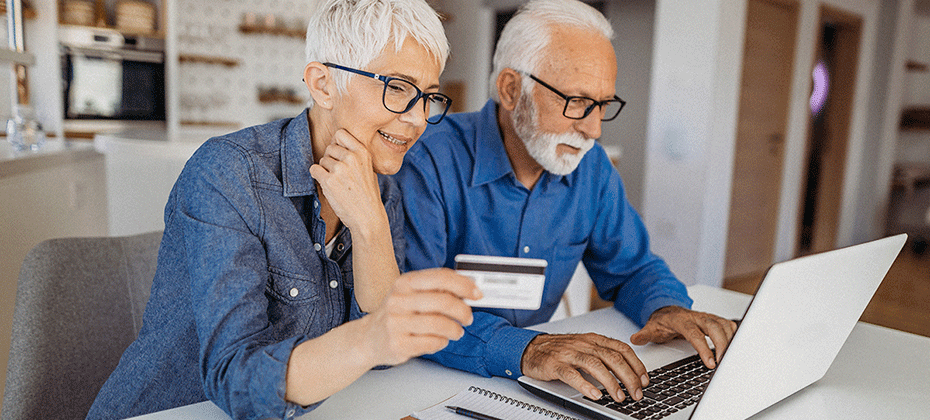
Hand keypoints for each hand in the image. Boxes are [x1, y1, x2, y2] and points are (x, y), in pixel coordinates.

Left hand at [309, 129, 381, 230]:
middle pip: (329, 148)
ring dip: (325, 171)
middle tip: (339, 174)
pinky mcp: (329, 181)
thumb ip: (356, 155)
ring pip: (322, 160)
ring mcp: (339, 169)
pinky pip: (314, 170)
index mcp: (362, 152)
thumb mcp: (369, 169)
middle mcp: (351, 158)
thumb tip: (337, 143)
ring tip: (338, 183)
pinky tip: (329, 186)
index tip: (340, 154)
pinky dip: (318, 177)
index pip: (341, 134)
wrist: (368, 216)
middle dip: (331, 159)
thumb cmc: (368, 195)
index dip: (337, 143)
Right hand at [361, 268, 481, 365]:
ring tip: (456, 332)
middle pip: (443, 302)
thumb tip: (468, 288)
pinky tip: (439, 340)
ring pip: (440, 325)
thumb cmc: (396, 314)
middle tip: (468, 317)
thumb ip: (436, 290)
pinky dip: (442, 342)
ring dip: (455, 330)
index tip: (477, 293)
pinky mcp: (398, 344)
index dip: (464, 285)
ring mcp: (396, 323)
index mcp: (404, 283)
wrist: (367, 338)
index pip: (441, 277)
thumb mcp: (410, 294)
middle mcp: (398, 301)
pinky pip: (432, 343)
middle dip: (463, 311)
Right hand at [520, 333, 647, 402]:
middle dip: (628, 377)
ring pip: (595, 365)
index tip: (644, 379)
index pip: (621, 348)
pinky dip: (585, 385)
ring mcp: (569, 354)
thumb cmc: (560, 350)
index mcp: (593, 339)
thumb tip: (627, 372)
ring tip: (619, 396)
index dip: (636, 364)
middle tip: (636, 393)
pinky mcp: (555, 365)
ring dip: (610, 383)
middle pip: (612, 358)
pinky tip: (595, 394)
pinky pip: (572, 374)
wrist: (531, 348)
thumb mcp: (585, 347)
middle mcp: (583, 344)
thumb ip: (603, 355)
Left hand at [630, 306, 737, 368]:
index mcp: (681, 320)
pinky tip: (734, 348)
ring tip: (731, 359)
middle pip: (714, 327)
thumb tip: (635, 339)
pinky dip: (734, 336)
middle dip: (722, 344)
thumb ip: (645, 334)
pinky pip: (728, 326)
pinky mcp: (714, 321)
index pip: (694, 333)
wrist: (668, 310)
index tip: (710, 362)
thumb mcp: (651, 328)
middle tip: (724, 362)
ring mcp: (706, 318)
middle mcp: (696, 317)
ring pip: (724, 325)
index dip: (704, 347)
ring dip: (730, 341)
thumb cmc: (663, 321)